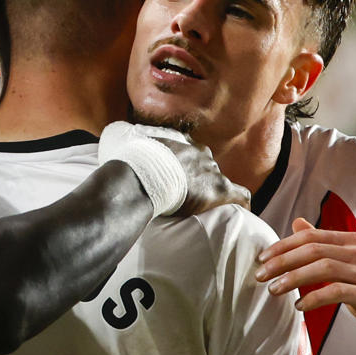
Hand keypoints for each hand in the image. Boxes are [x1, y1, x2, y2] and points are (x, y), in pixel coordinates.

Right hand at [122, 125, 248, 215]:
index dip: (181, 163)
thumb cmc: (128, 162)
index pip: (186, 150)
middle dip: (198, 176)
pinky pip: (239, 194)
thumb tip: (113, 145)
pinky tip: (242, 210)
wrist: (140, 174)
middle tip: (186, 192)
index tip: (175, 173)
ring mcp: (210, 170)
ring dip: (214, 190)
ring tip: (208, 205)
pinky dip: (241, 202)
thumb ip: (124, 145)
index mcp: (178, 143)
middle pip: (204, 163)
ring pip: (219, 179)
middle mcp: (198, 153)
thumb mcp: (122, 144)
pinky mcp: (218, 189)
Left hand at [254, 217, 355, 332]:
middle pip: (314, 249)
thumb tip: (296, 223)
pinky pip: (336, 291)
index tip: (262, 259)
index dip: (283, 245)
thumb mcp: (345, 264)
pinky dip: (314, 298)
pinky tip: (299, 306)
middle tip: (260, 275)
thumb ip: (322, 244)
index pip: (311, 236)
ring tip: (274, 290)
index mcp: (352, 242)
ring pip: (323, 268)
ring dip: (293, 278)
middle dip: (282, 261)